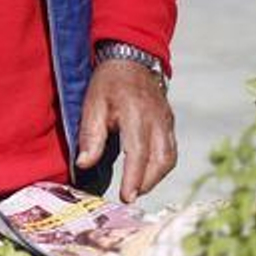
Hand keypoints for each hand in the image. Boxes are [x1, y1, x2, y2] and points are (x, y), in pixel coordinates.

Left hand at [76, 58, 175, 203]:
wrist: (131, 59)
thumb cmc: (109, 81)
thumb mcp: (92, 104)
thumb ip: (90, 135)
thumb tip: (84, 164)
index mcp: (136, 113)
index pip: (139, 152)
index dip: (134, 178)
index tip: (127, 196)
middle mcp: (157, 119)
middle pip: (160, 160)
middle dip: (147, 182)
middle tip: (130, 196)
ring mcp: (167, 121)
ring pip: (169, 157)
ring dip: (155, 177)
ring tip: (137, 188)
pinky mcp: (170, 122)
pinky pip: (171, 149)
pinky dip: (161, 165)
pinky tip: (147, 172)